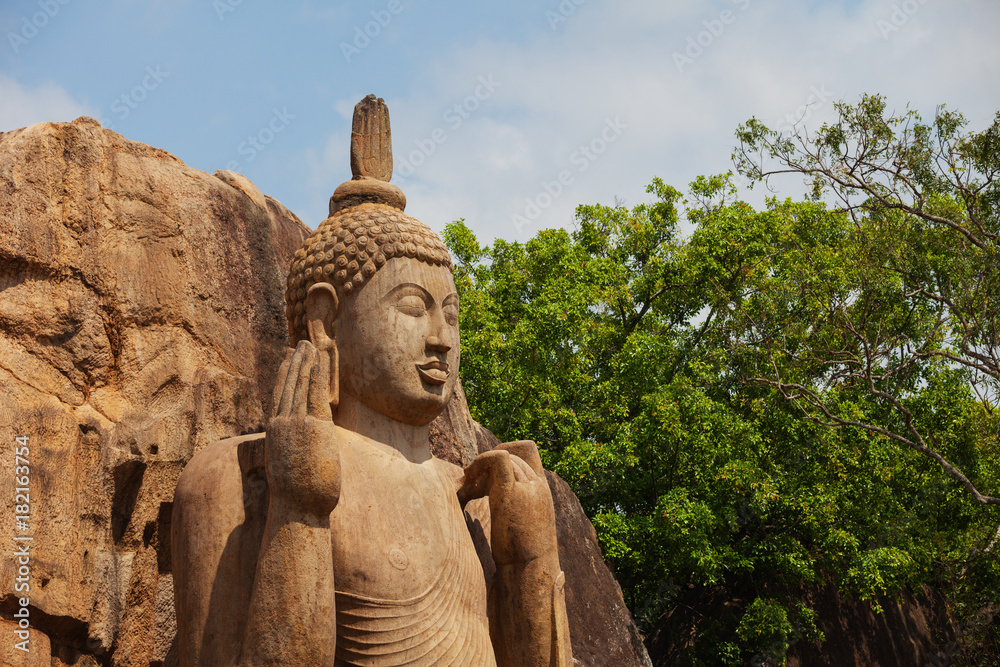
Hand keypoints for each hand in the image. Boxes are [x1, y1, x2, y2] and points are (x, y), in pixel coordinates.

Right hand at [265, 340, 340, 518]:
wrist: (299, 507)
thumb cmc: (299, 496)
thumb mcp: (293, 466)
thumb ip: (296, 451)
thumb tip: (302, 451)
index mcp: (276, 432)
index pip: (279, 396)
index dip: (283, 375)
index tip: (286, 359)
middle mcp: (283, 424)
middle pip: (288, 385)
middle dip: (295, 362)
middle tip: (299, 343)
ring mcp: (296, 424)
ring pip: (300, 386)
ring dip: (305, 363)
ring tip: (309, 345)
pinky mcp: (313, 427)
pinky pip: (313, 396)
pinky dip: (314, 378)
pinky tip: (316, 363)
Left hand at [458, 440, 558, 566]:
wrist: (532, 569)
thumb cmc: (525, 557)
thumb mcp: (528, 528)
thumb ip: (520, 513)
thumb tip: (504, 514)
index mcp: (543, 492)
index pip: (528, 460)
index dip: (507, 463)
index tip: (489, 480)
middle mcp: (537, 485)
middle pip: (512, 458)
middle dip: (490, 468)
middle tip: (472, 487)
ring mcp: (526, 486)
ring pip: (503, 457)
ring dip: (481, 468)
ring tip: (468, 485)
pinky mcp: (509, 491)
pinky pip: (497, 459)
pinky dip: (480, 461)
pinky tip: (468, 477)